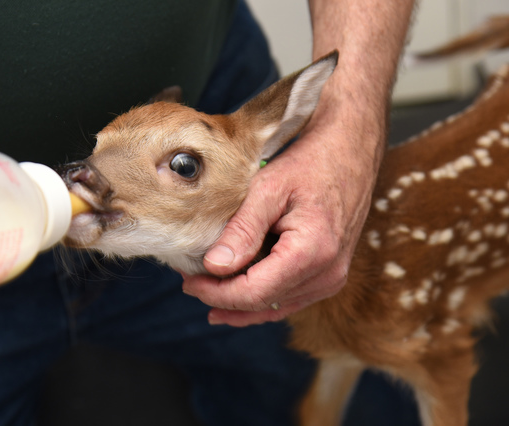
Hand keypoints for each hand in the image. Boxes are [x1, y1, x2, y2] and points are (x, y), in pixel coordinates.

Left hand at [182, 103, 384, 326]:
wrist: (348, 154)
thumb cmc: (309, 164)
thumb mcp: (268, 188)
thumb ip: (242, 229)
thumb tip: (213, 266)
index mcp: (312, 252)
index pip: (254, 292)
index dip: (215, 292)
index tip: (188, 281)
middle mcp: (327, 274)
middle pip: (262, 303)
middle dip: (221, 297)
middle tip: (188, 281)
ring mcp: (331, 279)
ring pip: (274, 307)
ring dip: (237, 302)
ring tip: (204, 289)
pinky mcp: (328, 276)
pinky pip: (288, 299)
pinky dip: (258, 299)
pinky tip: (232, 296)